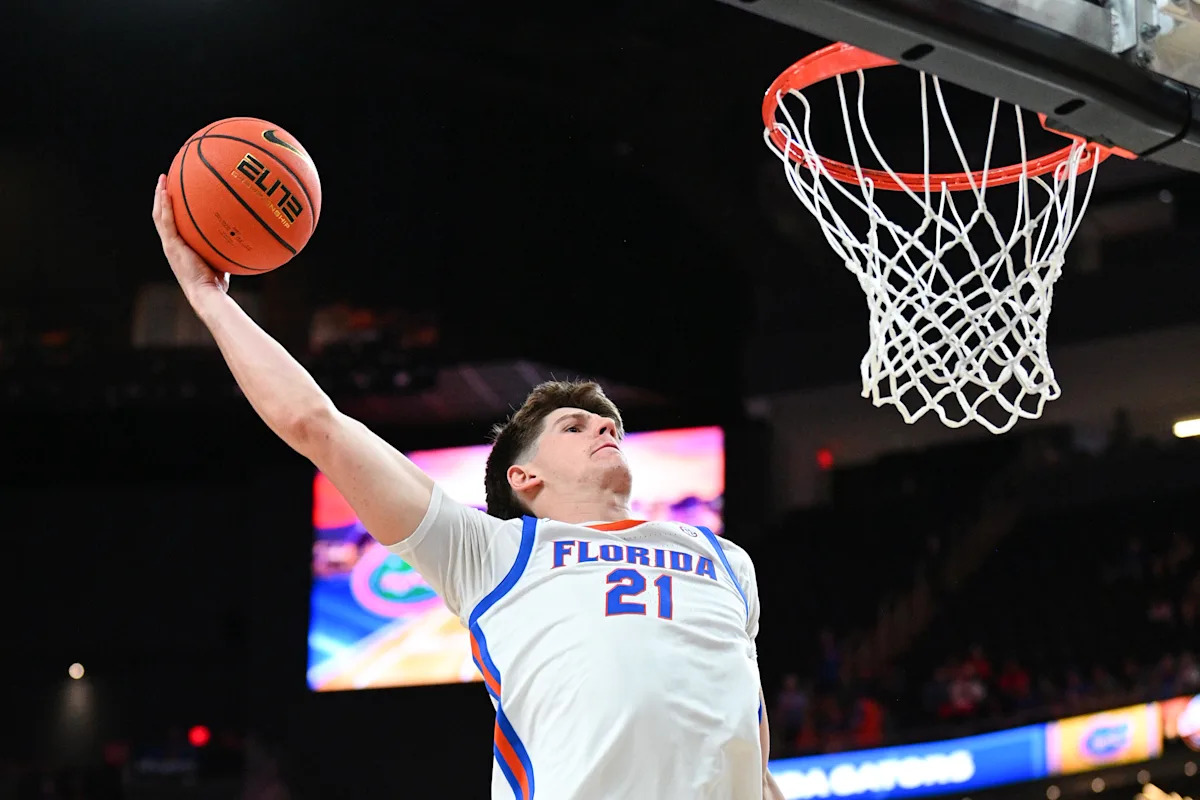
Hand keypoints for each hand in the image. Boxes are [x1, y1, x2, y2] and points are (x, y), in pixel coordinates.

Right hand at [151, 174, 229, 299]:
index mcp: (181, 247)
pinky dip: (164, 205)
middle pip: (163, 216)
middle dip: (163, 197)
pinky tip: (165, 190)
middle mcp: (172, 245)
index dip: (172, 208)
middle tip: (166, 180)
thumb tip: (245, 233)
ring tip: (162, 178)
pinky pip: (166, 221)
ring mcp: (170, 245)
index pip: (173, 224)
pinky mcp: (171, 246)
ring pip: (160, 215)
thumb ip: (226, 246)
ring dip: (159, 195)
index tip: (176, 192)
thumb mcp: (222, 259)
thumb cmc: (218, 282)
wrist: (208, 294)